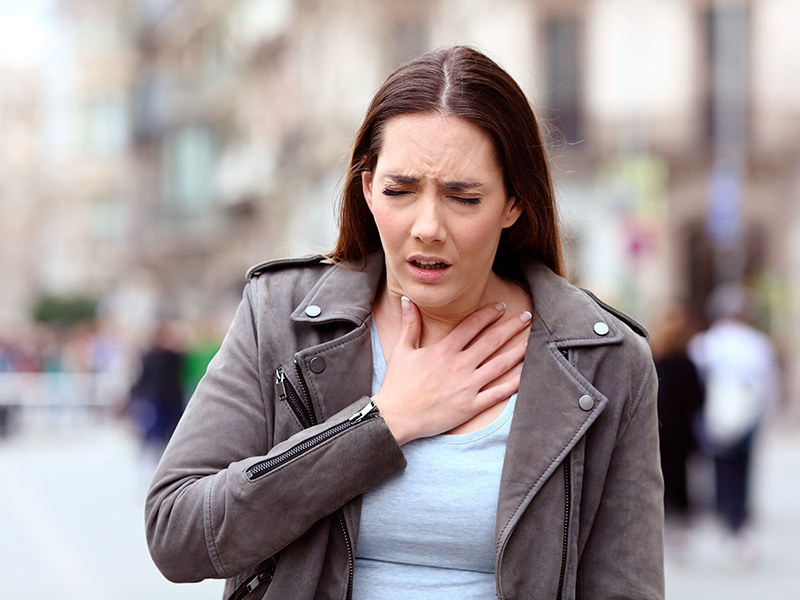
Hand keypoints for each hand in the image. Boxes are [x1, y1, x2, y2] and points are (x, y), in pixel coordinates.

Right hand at [373, 297, 530, 444]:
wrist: (396, 417)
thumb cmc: (397, 384)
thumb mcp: (401, 350)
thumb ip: (409, 324)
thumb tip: (407, 300)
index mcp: (444, 350)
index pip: (472, 325)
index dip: (489, 314)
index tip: (502, 307)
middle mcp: (459, 365)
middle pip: (492, 341)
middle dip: (512, 327)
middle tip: (526, 316)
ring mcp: (467, 386)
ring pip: (500, 364)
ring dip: (518, 350)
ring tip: (532, 340)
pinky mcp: (471, 406)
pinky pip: (498, 393)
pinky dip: (515, 383)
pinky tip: (527, 374)